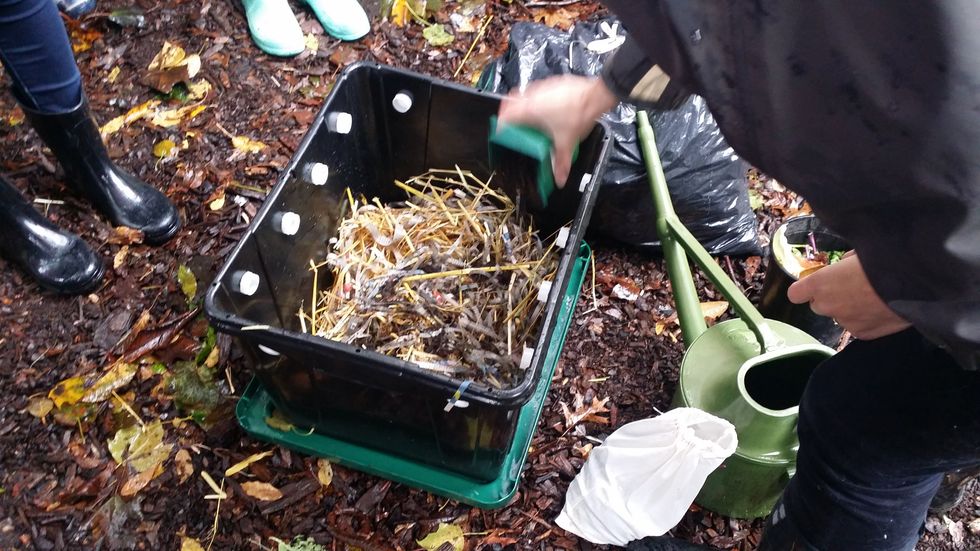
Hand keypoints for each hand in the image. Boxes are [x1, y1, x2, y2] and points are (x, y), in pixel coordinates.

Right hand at [498, 76, 617, 186]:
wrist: (595, 95)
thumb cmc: (577, 115)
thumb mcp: (567, 143)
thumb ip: (561, 163)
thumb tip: (559, 179)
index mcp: (529, 111)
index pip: (505, 116)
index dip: (500, 125)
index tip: (499, 131)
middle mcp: (532, 96)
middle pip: (510, 102)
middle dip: (509, 112)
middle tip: (513, 124)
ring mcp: (542, 86)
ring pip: (524, 94)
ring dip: (523, 104)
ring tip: (530, 117)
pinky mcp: (553, 82)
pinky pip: (538, 89)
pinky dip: (537, 98)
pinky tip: (548, 108)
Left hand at [787, 253, 910, 339]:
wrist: (917, 282)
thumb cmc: (886, 259)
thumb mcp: (860, 252)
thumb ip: (845, 262)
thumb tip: (846, 266)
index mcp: (820, 284)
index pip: (796, 293)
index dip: (804, 288)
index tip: (815, 283)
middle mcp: (828, 306)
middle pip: (818, 305)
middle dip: (830, 297)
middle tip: (852, 286)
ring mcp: (846, 323)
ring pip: (840, 316)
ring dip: (849, 308)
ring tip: (872, 296)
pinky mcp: (864, 334)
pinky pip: (857, 325)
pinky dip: (865, 319)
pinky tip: (881, 307)